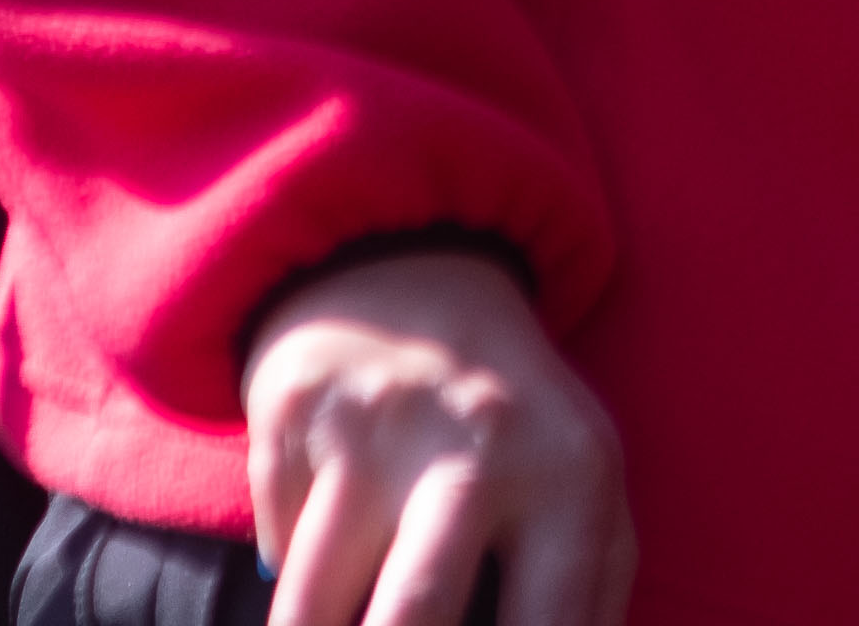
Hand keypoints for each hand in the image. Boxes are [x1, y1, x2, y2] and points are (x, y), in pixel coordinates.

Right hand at [239, 247, 633, 625]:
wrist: (414, 269)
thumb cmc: (517, 423)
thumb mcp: (580, 489)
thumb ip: (581, 598)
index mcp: (574, 480)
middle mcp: (482, 448)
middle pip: (413, 617)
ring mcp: (381, 429)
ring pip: (313, 611)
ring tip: (348, 615)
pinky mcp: (296, 417)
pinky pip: (277, 552)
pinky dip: (292, 575)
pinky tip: (320, 550)